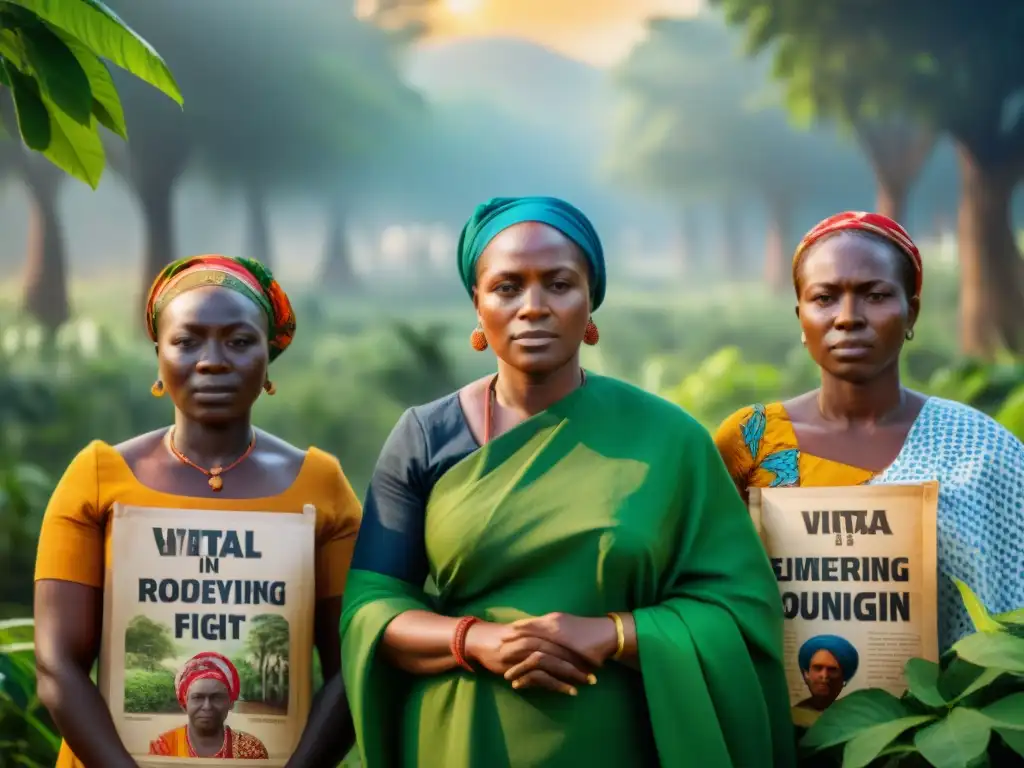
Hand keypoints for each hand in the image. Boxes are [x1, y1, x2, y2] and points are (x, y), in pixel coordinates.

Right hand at [464, 620, 593, 695]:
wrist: (481, 639)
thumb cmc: (505, 638)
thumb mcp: (527, 636)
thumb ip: (542, 640)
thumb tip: (558, 647)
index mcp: (539, 629)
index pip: (564, 639)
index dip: (579, 649)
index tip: (596, 658)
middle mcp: (536, 638)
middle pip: (563, 650)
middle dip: (581, 662)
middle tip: (597, 672)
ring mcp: (528, 652)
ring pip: (556, 662)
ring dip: (573, 673)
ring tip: (588, 682)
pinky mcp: (520, 665)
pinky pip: (543, 676)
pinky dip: (558, 684)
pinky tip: (570, 691)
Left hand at [508, 613, 618, 667]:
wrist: (608, 635)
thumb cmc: (590, 632)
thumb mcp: (569, 628)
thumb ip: (555, 631)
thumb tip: (543, 637)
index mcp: (553, 619)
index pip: (528, 624)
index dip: (515, 629)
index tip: (502, 634)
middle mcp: (553, 624)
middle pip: (524, 632)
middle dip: (509, 641)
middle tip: (494, 647)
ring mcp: (557, 637)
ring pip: (529, 646)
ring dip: (515, 656)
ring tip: (501, 665)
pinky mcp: (562, 652)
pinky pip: (540, 660)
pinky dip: (527, 668)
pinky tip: (518, 678)